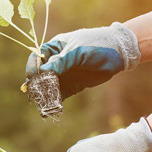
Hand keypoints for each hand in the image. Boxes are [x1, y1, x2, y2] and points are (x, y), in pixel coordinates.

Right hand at [25, 22, 140, 98]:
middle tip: (37, 94)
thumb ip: (60, 62)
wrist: (118, 52)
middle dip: (38, 84)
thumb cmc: (96, 44)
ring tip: (44, 104)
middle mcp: (57, 61)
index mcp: (55, 48)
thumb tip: (42, 72)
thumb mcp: (77, 51)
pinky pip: (61, 94)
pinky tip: (54, 107)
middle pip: (41, 74)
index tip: (32, 77)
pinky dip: (56, 101)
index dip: (33, 67)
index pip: (37, 57)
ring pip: (50, 86)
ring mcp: (65, 74)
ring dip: (46, 95)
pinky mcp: (73, 85)